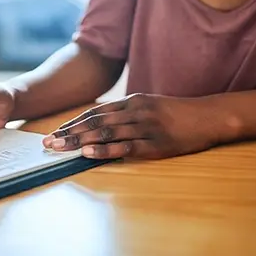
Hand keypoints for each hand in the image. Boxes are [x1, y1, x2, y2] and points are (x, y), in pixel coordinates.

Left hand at [42, 93, 218, 159]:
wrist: (208, 116)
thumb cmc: (175, 114)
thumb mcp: (147, 107)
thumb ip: (124, 115)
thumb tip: (97, 128)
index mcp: (131, 102)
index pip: (94, 112)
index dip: (72, 123)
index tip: (53, 132)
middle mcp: (134, 111)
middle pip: (95, 123)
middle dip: (68, 133)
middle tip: (47, 143)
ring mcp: (145, 127)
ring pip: (106, 134)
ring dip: (79, 141)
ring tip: (59, 148)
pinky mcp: (156, 143)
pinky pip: (126, 147)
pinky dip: (105, 150)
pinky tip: (88, 154)